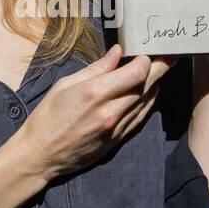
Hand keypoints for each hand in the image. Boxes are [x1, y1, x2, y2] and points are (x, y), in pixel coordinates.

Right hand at [16, 43, 175, 183]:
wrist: (39, 155)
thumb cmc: (47, 117)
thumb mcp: (65, 85)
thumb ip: (96, 69)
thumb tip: (117, 52)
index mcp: (94, 93)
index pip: (136, 72)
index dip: (146, 60)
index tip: (147, 52)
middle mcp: (109, 111)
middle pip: (146, 86)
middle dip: (159, 69)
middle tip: (169, 57)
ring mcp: (115, 128)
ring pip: (146, 102)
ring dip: (156, 85)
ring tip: (162, 71)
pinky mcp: (116, 141)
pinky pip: (140, 118)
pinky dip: (148, 103)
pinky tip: (150, 93)